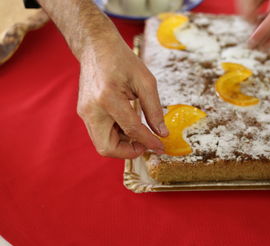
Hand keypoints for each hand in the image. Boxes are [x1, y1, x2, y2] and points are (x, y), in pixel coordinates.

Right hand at [77, 35, 167, 158]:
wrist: (96, 47)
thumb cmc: (122, 59)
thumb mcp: (146, 81)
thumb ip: (154, 109)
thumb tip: (162, 133)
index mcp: (108, 98)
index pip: (131, 130)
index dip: (149, 142)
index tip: (161, 146)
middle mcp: (92, 109)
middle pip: (107, 148)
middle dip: (129, 152)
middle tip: (145, 143)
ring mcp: (85, 112)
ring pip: (102, 144)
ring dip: (122, 144)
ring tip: (138, 131)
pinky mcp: (84, 113)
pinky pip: (99, 134)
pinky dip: (115, 136)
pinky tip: (128, 124)